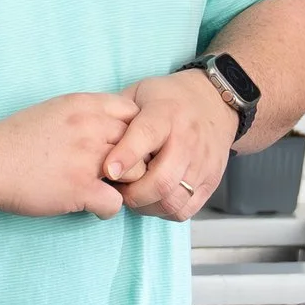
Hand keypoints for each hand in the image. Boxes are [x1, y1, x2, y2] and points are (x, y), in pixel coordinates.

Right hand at [0, 92, 138, 218]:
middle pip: (141, 143)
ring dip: (125, 185)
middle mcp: (90, 127)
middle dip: (134, 160)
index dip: (133, 132)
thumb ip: (84, 114)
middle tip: (118, 173)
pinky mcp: (80, 189)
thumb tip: (108, 124)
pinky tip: (92, 207)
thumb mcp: (53, 110)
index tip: (121, 146)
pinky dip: (106, 210)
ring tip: (107, 190)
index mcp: (83, 104)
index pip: (134, 112)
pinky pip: (116, 204)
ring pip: (136, 173)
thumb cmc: (14, 139)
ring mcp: (87, 159)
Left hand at [104, 69, 238, 220]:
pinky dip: (165, 211)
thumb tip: (91, 137)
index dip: (126, 156)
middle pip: (162, 180)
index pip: (147, 136)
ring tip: (134, 196)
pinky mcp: (212, 179)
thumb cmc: (167, 98)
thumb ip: (117, 114)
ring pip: (173, 199)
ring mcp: (202, 162)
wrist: (213, 101)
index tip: (108, 171)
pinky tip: (154, 200)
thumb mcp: (139, 93)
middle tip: (118, 191)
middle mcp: (187, 139)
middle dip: (133, 194)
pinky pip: (186, 209)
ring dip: (147, 206)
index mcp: (165, 113)